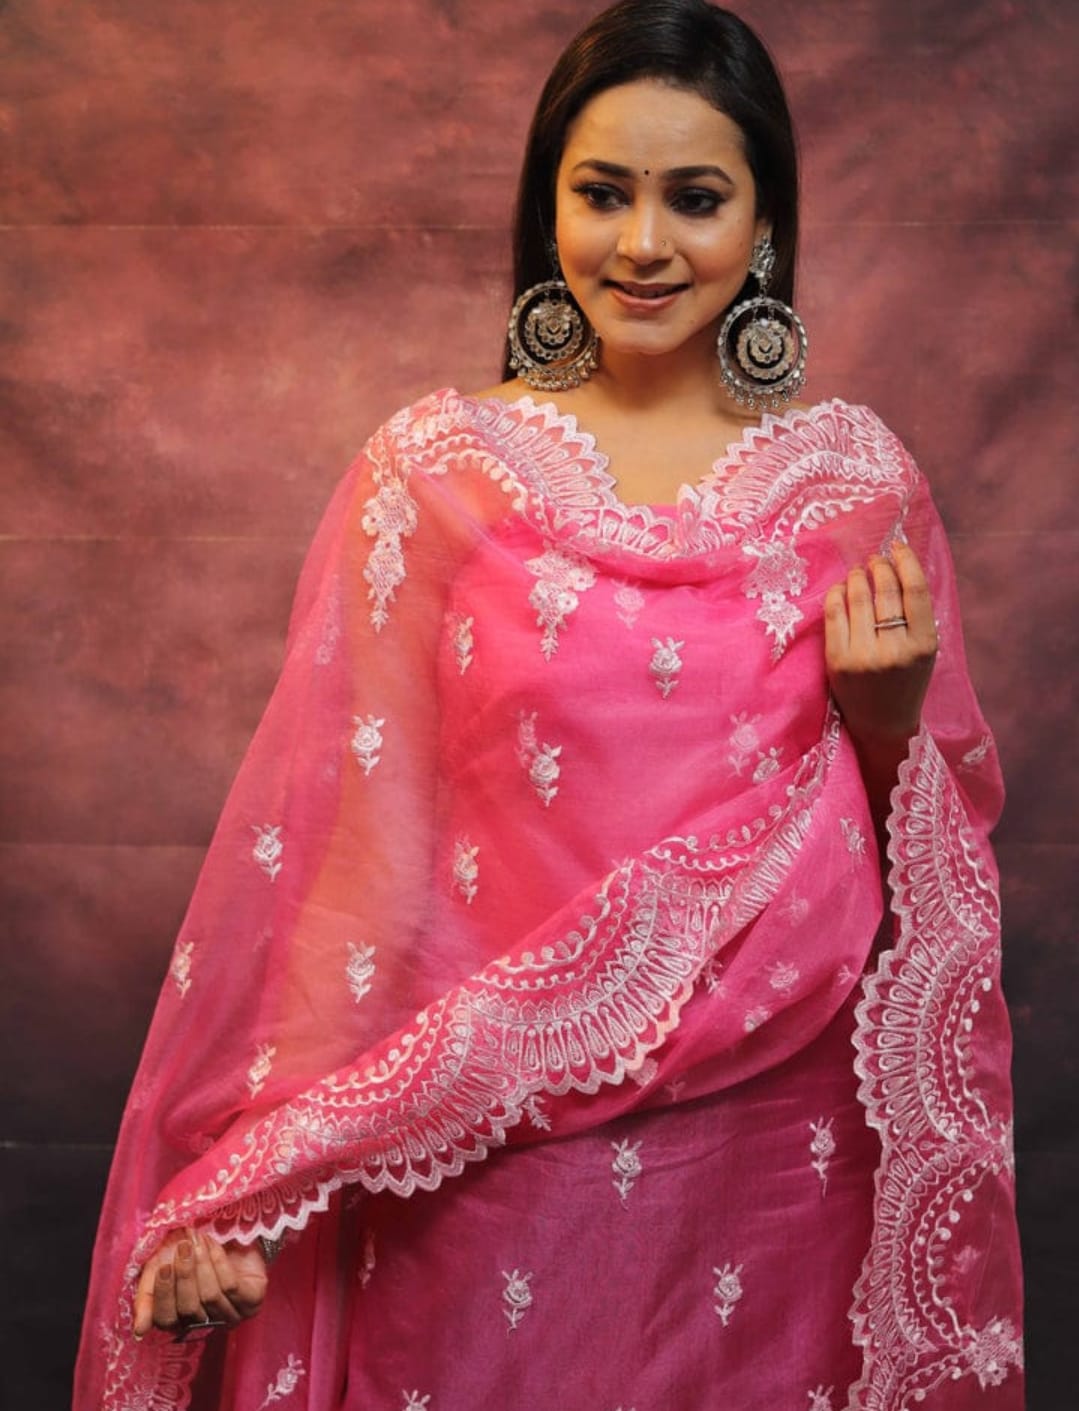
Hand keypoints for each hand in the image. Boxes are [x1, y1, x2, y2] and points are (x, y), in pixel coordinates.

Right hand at [133, 1229, 267, 1339]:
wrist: (225, 1228)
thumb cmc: (187, 1251)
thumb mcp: (159, 1267)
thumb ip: (147, 1297)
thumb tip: (139, 1330)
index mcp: (181, 1321)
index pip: (167, 1320)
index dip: (164, 1294)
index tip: (164, 1266)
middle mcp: (207, 1324)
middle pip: (189, 1309)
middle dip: (185, 1275)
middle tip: (183, 1247)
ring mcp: (231, 1315)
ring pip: (210, 1297)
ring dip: (202, 1264)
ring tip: (198, 1240)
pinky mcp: (252, 1301)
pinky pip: (231, 1286)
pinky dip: (219, 1262)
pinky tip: (214, 1245)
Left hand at [824, 542, 937, 747]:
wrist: (883, 725)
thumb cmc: (907, 682)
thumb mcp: (925, 652)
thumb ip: (916, 615)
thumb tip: (899, 567)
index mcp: (924, 646)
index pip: (915, 590)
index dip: (905, 561)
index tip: (898, 547)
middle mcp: (894, 650)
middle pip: (885, 590)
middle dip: (879, 566)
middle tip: (876, 559)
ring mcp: (863, 656)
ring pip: (858, 597)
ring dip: (857, 576)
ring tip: (859, 571)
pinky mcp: (837, 661)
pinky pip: (834, 613)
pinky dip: (837, 593)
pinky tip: (841, 588)